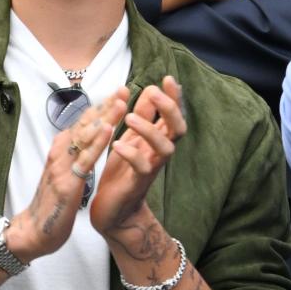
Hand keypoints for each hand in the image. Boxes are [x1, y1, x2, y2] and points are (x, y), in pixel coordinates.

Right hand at [6, 89, 128, 261]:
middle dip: (105, 105)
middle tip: (124, 88)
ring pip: (85, 136)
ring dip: (104, 117)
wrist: (33, 232)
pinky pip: (84, 160)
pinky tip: (108, 130)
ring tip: (121, 100)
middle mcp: (59, 153)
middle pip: (85, 124)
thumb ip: (73, 157)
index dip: (101, 107)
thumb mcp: (64, 174)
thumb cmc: (51, 205)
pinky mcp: (66, 183)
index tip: (119, 92)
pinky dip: (96, 143)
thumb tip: (86, 140)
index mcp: (61, 150)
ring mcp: (61, 166)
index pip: (83, 123)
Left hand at [89, 75, 184, 237]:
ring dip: (150, 129)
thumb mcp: (130, 139)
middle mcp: (158, 154)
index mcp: (156, 140)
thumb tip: (149, 88)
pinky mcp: (137, 184)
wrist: (113, 211)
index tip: (167, 78)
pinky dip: (131, 154)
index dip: (173, 97)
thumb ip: (141, 116)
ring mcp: (150, 169)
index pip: (172, 115)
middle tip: (154, 93)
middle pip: (178, 129)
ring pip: (165, 148)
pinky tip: (117, 144)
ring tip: (129, 117)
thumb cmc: (121, 173)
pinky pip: (142, 168)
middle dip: (169, 109)